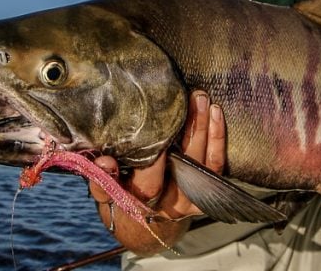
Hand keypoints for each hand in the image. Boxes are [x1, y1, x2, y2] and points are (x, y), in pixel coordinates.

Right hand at [87, 90, 226, 253]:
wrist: (145, 221)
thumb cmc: (121, 198)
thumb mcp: (106, 194)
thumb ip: (102, 180)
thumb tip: (103, 162)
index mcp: (141, 202)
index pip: (149, 180)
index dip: (154, 158)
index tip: (157, 126)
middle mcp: (170, 203)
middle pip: (184, 167)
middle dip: (190, 131)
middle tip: (190, 98)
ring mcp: (191, 199)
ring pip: (204, 163)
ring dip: (205, 128)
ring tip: (201, 98)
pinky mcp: (205, 193)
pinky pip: (216, 166)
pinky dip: (218, 139)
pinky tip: (215, 114)